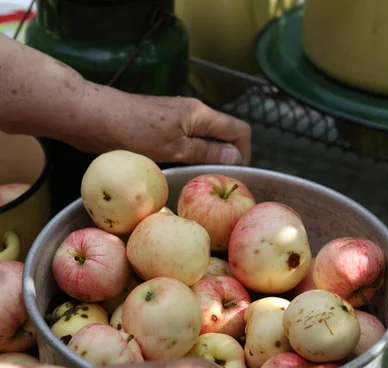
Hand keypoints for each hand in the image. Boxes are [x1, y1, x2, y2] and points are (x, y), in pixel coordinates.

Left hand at [0, 35, 249, 165]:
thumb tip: (236, 157)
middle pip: (223, 135)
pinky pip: (184, 143)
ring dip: (206, 159)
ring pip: (203, 140)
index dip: (245, 152)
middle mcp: (192, 113)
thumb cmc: (132, 131)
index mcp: (200, 114)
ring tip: (200, 183)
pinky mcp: (159, 127)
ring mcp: (175, 120)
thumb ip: (205, 152)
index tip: (237, 175)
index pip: (239, 130)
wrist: (92, 116)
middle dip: (226, 158)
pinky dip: (188, 157)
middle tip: (218, 184)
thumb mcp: (173, 148)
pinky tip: (178, 172)